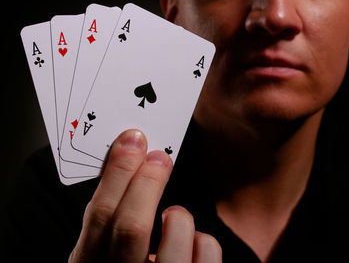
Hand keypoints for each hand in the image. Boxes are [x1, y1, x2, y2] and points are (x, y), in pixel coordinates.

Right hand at [69, 129, 221, 262]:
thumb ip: (109, 224)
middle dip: (146, 181)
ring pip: (173, 236)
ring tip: (172, 217)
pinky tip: (191, 244)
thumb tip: (129, 168)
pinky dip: (202, 238)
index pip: (100, 216)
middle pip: (131, 226)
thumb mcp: (102, 256)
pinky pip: (206, 251)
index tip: (132, 139)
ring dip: (177, 214)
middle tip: (158, 156)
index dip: (118, 172)